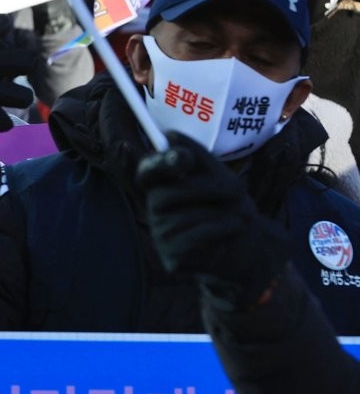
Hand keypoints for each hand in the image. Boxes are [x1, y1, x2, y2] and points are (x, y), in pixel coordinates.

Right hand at [136, 132, 287, 310]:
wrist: (245, 245)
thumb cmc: (226, 205)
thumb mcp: (218, 175)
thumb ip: (196, 157)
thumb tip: (170, 136)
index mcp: (159, 184)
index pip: (147, 171)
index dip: (162, 163)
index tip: (185, 158)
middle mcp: (152, 207)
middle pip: (173, 192)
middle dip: (213, 188)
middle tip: (240, 191)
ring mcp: (159, 233)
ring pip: (191, 215)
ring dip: (225, 212)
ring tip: (237, 217)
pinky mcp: (172, 256)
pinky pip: (200, 235)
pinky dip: (225, 229)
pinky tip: (231, 232)